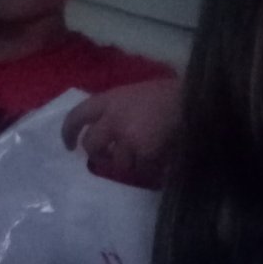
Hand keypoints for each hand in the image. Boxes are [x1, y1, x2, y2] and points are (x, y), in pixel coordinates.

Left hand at [62, 77, 180, 188]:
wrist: (194, 100)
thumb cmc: (168, 94)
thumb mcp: (135, 94)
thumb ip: (117, 110)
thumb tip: (107, 133)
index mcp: (110, 100)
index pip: (77, 116)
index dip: (68, 133)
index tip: (69, 146)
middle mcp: (113, 120)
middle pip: (91, 145)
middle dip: (99, 154)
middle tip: (108, 158)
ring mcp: (127, 139)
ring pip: (118, 162)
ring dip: (131, 162)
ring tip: (147, 155)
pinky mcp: (144, 154)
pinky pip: (141, 170)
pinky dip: (150, 169)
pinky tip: (161, 161)